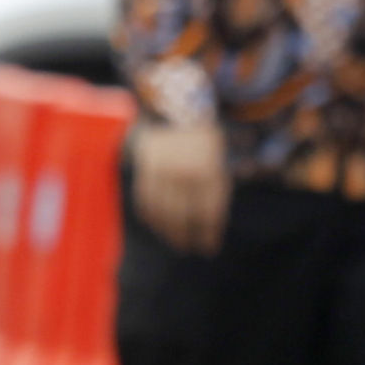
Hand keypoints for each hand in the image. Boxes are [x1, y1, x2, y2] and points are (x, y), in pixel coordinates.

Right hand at [131, 122, 231, 255]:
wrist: (178, 116)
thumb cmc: (203, 146)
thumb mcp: (218, 163)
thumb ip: (217, 193)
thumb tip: (212, 230)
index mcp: (209, 170)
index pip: (208, 212)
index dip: (208, 234)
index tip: (208, 249)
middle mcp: (185, 171)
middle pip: (184, 216)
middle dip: (186, 237)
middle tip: (188, 248)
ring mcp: (164, 170)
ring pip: (163, 212)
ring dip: (168, 232)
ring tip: (174, 242)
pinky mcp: (146, 169)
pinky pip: (146, 202)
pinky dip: (151, 218)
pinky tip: (158, 226)